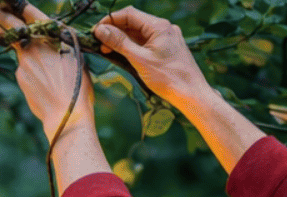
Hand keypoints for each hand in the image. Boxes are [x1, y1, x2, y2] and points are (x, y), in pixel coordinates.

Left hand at [0, 4, 95, 144]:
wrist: (65, 113)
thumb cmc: (78, 85)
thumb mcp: (75, 57)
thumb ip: (59, 45)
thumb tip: (48, 41)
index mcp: (53, 38)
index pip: (32, 16)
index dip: (20, 8)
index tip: (8, 2)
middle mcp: (35, 47)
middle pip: (14, 28)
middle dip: (1, 17)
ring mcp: (24, 62)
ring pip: (19, 48)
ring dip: (11, 39)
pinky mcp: (20, 76)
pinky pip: (23, 66)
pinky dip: (28, 66)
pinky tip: (38, 75)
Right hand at [90, 7, 214, 113]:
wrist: (191, 93)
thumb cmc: (168, 78)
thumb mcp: (139, 59)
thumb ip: (119, 42)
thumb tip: (101, 30)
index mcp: (159, 26)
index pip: (129, 14)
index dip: (110, 20)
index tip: (96, 32)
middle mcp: (163, 28)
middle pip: (133, 22)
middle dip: (114, 31)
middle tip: (99, 44)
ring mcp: (165, 38)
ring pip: (138, 33)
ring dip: (121, 40)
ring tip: (107, 51)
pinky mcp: (165, 48)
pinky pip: (144, 42)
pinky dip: (131, 47)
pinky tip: (121, 55)